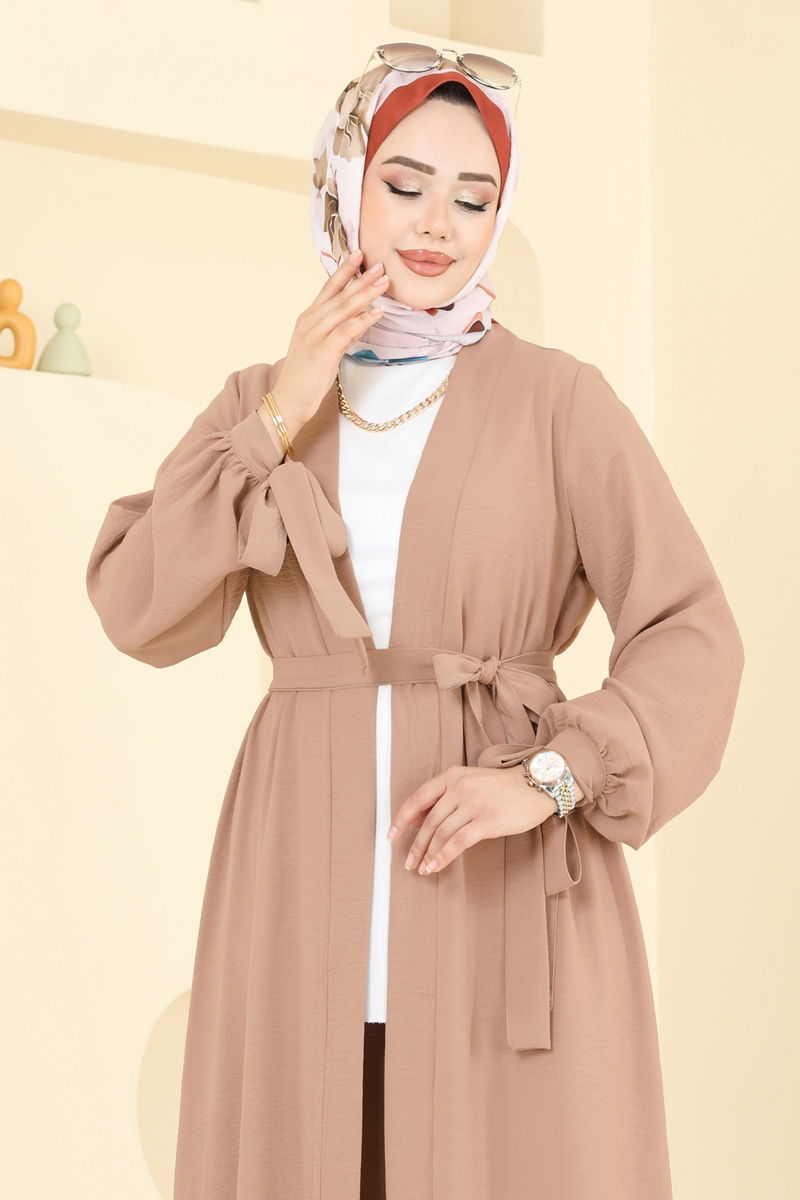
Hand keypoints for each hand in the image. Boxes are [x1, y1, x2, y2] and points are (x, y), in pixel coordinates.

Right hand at [269, 248, 389, 426]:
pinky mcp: (323, 351)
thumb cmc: (305, 377)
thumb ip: (340, 332)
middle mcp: (310, 322)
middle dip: (361, 278)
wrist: (288, 400)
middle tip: (380, 264)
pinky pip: (346, 330)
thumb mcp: (322, 348)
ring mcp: (315, 335)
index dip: (344, 271)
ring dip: (366, 294)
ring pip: (344, 308)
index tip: (358, 255)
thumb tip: (360, 320)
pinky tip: (377, 312)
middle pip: (340, 295)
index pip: (328, 288)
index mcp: (308, 318)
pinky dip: (363, 320)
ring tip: (384, 282)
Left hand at [386, 764, 561, 876]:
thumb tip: (416, 821)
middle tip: (408, 862)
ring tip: (422, 868)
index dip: (401, 818)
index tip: (391, 836)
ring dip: (428, 854)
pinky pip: (458, 842)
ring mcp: (474, 803)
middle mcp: (460, 787)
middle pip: (429, 821)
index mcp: (452, 776)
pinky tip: (436, 866)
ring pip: (441, 833)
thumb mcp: (469, 783)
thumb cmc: (501, 788)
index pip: (418, 798)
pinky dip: (443, 857)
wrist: (536, 785)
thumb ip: (444, 798)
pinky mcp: (488, 820)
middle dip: (415, 845)